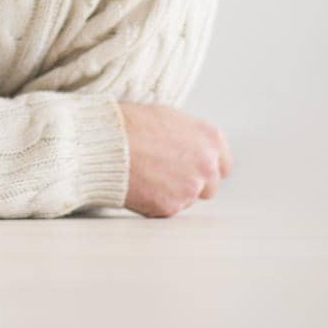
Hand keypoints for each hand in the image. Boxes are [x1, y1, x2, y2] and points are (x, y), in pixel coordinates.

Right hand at [119, 103, 231, 217]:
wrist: (103, 143)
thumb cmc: (128, 124)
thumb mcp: (167, 118)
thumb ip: (188, 137)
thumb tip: (190, 148)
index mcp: (209, 138)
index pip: (223, 164)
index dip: (206, 167)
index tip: (193, 168)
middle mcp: (207, 164)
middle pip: (210, 185)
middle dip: (191, 182)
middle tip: (164, 174)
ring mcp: (190, 188)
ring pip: (188, 199)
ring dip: (172, 193)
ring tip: (145, 176)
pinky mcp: (171, 207)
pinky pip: (167, 210)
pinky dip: (154, 202)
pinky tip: (137, 186)